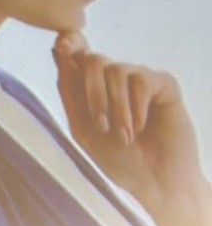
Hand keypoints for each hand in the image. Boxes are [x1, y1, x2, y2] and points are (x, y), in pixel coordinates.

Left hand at [53, 32, 211, 225]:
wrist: (153, 181)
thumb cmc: (117, 158)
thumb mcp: (82, 126)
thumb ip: (70, 91)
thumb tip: (61, 51)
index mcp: (92, 87)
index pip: (78, 54)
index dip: (70, 44)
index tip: (62, 45)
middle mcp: (116, 79)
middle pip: (94, 59)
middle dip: (91, 93)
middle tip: (101, 126)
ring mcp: (140, 80)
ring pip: (116, 70)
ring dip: (115, 108)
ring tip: (124, 135)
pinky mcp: (165, 85)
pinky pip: (141, 80)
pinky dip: (135, 106)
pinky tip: (141, 126)